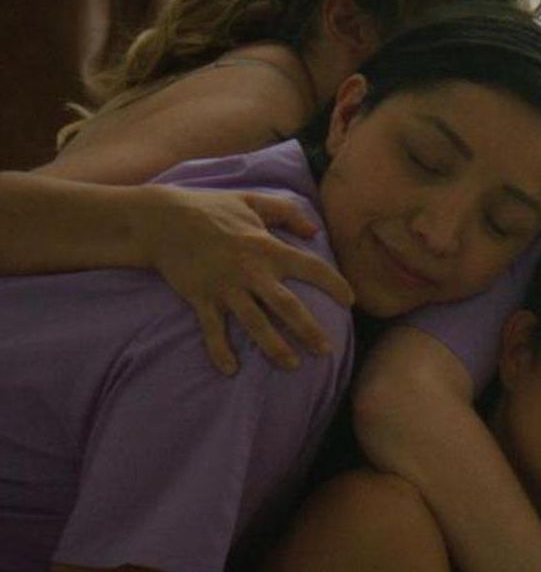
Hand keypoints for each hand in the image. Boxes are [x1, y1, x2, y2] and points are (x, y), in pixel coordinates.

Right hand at [129, 185, 353, 373]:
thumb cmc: (210, 207)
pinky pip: (213, 329)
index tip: (350, 301)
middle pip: (287, 307)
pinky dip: (220, 350)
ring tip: (291, 366)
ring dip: (274, 347)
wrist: (160, 218)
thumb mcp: (252, 201)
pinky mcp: (201, 297)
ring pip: (255, 324)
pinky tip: (231, 370)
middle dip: (308, 330)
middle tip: (326, 352)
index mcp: (268, 247)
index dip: (334, 284)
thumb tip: (315, 230)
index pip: (311, 268)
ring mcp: (225, 287)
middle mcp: (251, 271)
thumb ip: (286, 212)